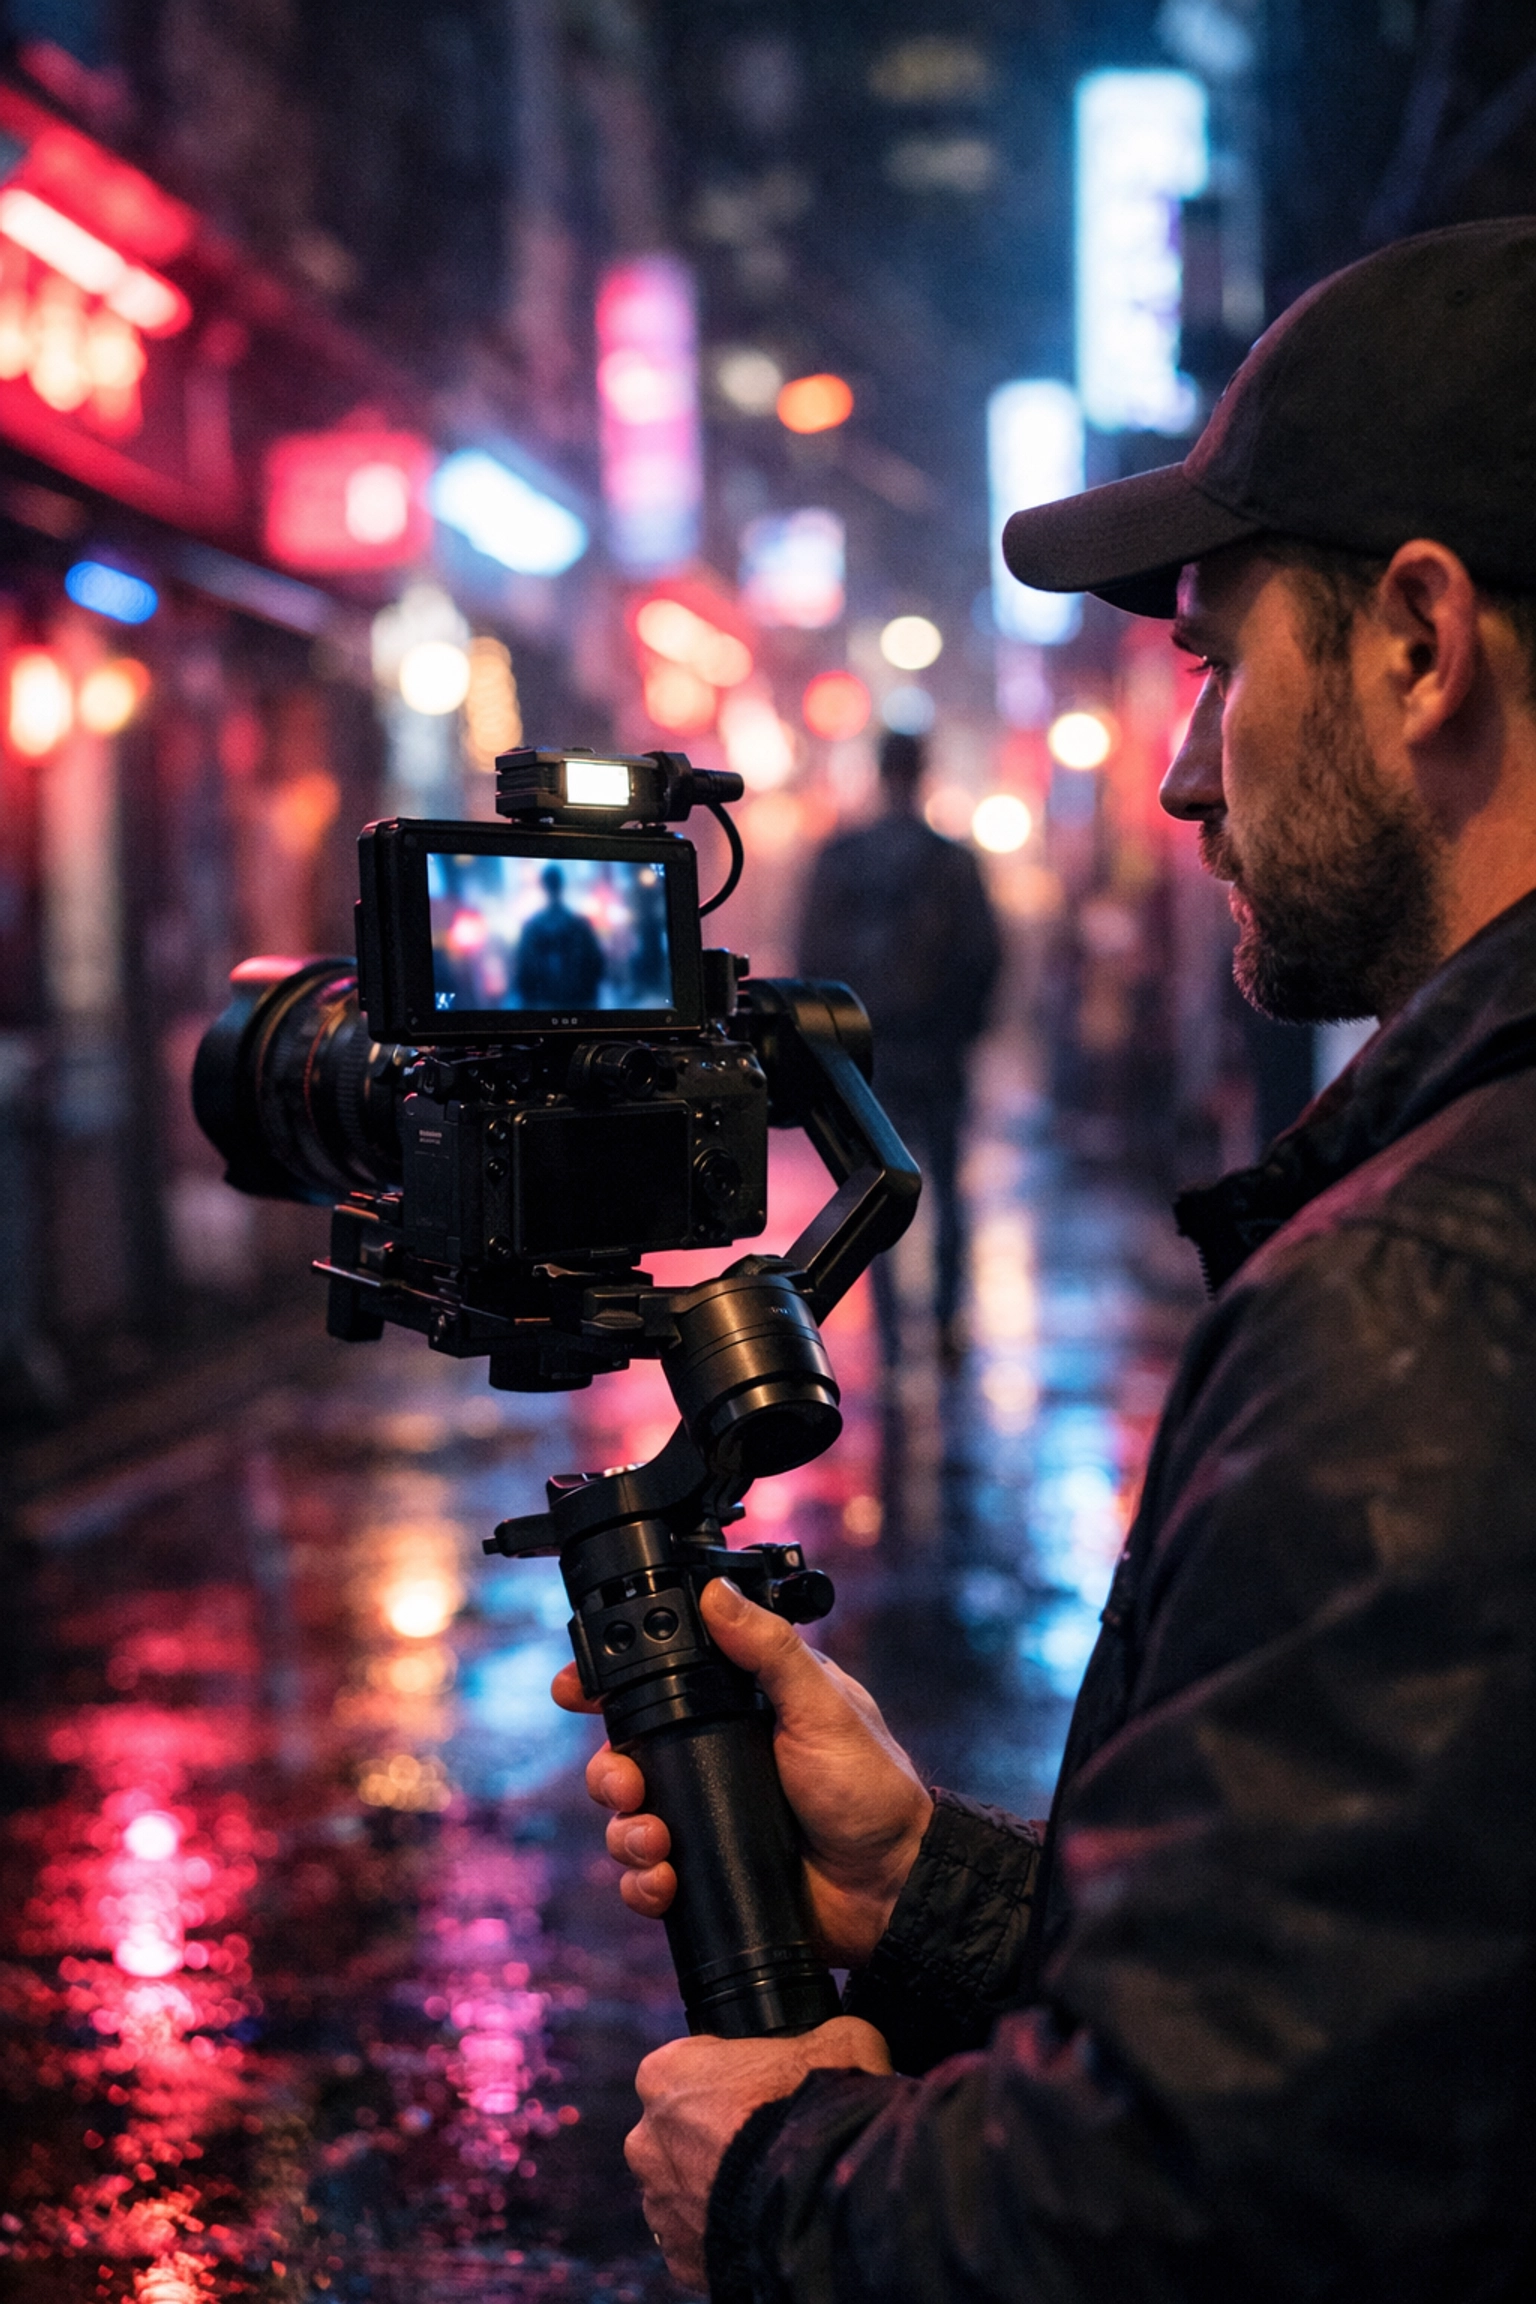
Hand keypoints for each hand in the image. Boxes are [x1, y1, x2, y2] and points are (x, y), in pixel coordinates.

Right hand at [552, 1576, 932, 1967]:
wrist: (891, 1889)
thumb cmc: (870, 1789)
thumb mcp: (822, 1708)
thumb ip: (770, 1651)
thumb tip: (715, 1594)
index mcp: (739, 1704)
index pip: (660, 1683)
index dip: (608, 1686)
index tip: (575, 1690)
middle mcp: (714, 1754)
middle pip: (626, 1753)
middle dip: (609, 1772)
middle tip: (626, 1785)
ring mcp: (706, 1813)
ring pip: (628, 1816)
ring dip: (625, 1830)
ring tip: (653, 1842)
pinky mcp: (705, 1867)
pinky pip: (647, 1874)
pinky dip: (641, 1880)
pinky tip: (663, 1880)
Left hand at [627, 2015, 891, 2289]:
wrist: (819, 2200)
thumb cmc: (815, 2109)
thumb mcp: (839, 2039)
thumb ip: (824, 2035)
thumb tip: (841, 2038)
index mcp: (666, 2074)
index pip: (687, 2066)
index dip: (727, 2076)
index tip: (760, 2089)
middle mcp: (647, 2139)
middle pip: (678, 2131)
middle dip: (714, 2136)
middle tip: (764, 2140)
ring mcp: (659, 2203)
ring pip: (684, 2189)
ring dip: (716, 2188)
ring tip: (766, 2187)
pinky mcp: (679, 2256)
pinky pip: (698, 2240)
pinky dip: (723, 2234)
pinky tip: (760, 2223)